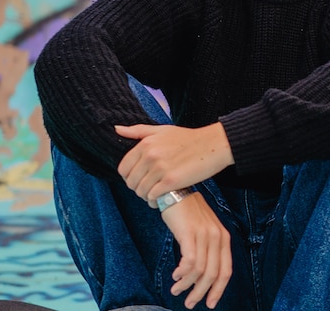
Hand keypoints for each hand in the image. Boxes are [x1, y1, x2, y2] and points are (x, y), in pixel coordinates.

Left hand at [115, 123, 233, 202]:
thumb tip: (116, 129)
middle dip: (137, 188)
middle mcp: (150, 156)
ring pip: (141, 191)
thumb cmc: (188, 138)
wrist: (212, 145)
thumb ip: (138, 131)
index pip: (123, 168)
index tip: (139, 178)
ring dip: (146, 196)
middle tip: (149, 187)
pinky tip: (163, 197)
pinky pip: (153, 196)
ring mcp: (160, 168)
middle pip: (130, 182)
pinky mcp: (172, 181)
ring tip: (156, 193)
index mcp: (145, 144)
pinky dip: (155, 200)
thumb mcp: (161, 130)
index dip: (129, 177)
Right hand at [161, 192, 232, 308]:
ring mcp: (204, 234)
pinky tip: (175, 275)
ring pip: (199, 271)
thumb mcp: (204, 229)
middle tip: (190, 303)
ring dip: (186, 285)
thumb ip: (207, 249)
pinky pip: (189, 261)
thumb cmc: (187, 212)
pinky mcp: (190, 233)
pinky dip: (182, 273)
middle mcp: (217, 237)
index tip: (210, 303)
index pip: (226, 271)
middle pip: (213, 274)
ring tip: (176, 290)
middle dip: (200, 293)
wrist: (175, 191)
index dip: (218, 290)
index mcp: (223, 238)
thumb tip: (200, 276)